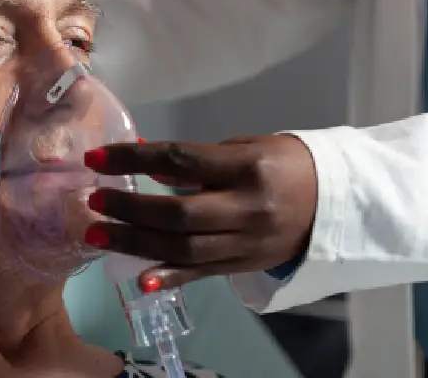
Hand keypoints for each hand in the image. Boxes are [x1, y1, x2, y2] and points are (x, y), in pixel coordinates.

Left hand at [83, 135, 318, 290]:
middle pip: (178, 213)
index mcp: (246, 167)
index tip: (97, 158)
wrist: (334, 201)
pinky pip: (201, 274)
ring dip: (134, 243)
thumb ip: (196, 160)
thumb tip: (144, 163)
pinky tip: (139, 281)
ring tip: (96, 235)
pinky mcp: (244, 266)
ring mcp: (246, 242)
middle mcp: (247, 208)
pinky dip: (169, 278)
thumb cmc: (283, 163)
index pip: (179, 161)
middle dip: (129, 208)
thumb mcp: (243, 147)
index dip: (133, 159)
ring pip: (184, 249)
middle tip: (92, 200)